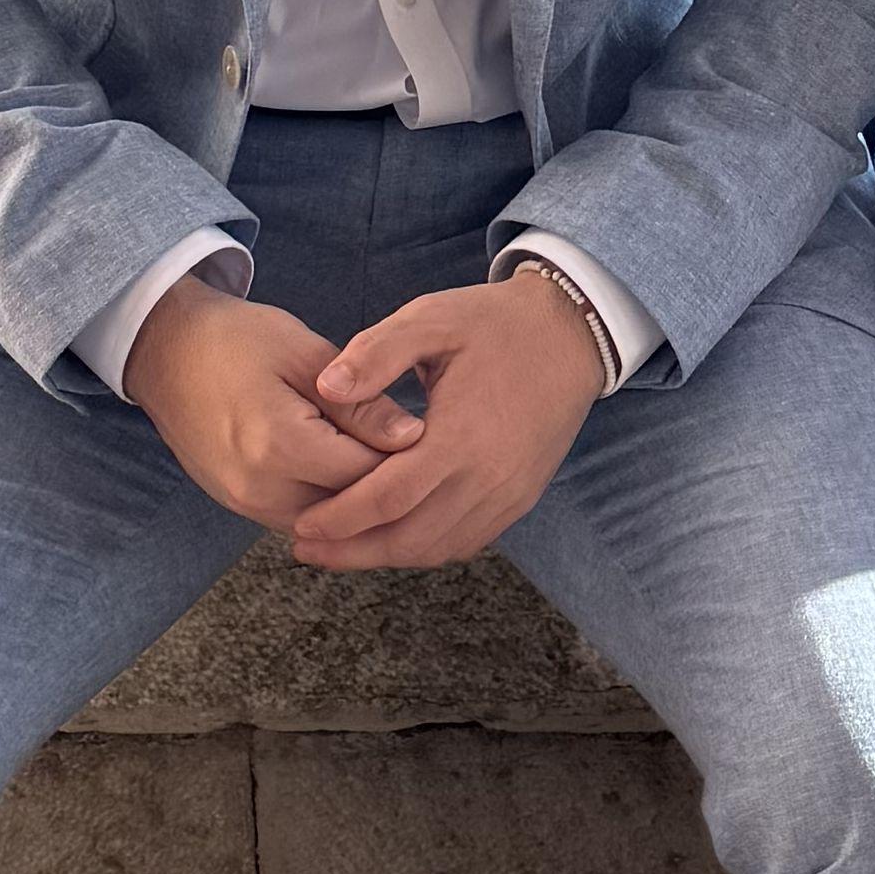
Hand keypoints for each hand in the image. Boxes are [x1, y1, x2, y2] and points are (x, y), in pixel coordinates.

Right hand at [122, 276, 415, 528]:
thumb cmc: (239, 340)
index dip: (408, 459)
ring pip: (326, 523)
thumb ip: (360, 402)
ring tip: (395, 461)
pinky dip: (330, 500)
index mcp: (278, 444)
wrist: (168, 352)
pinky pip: (299, 517)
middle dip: (389, 486)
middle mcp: (259, 488)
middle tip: (427, 453)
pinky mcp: (238, 505)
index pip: (365, 474)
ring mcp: (244, 504)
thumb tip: (413, 436)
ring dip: (360, 499)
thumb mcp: (306, 354)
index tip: (441, 434)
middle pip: (348, 509)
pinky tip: (353, 469)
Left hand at [289, 274, 607, 572]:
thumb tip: (326, 387)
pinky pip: (467, 541)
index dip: (341, 519)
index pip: (389, 498)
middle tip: (307, 548)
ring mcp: (508, 494)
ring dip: (386, 555)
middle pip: (409, 538)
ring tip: (342, 548)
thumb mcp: (433, 318)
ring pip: (437, 547)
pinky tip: (396, 537)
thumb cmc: (496, 323)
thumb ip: (377, 352)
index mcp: (461, 436)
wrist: (571, 332)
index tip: (303, 526)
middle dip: (353, 550)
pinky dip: (426, 548)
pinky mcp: (520, 498)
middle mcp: (488, 477)